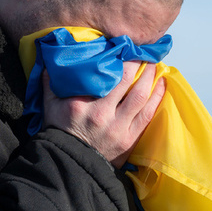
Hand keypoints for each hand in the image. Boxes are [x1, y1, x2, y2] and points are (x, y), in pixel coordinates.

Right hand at [42, 61, 165, 167]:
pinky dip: (157, 97)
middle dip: (137, 63)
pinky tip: (161, 84)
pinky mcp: (129, 139)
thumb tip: (50, 60)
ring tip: (154, 64)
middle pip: (126, 81)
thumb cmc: (60, 132)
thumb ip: (51, 82)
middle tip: (143, 51)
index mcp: (82, 105)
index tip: (124, 46)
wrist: (69, 164)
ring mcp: (118, 128)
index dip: (118, 58)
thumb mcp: (50, 106)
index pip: (104, 75)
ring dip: (150, 77)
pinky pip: (148, 114)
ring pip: (140, 96)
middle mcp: (101, 114)